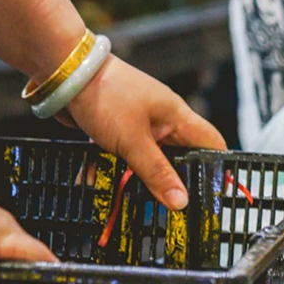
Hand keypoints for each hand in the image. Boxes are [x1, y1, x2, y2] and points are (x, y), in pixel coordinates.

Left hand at [65, 56, 226, 208]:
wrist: (67, 74)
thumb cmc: (107, 97)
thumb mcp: (133, 141)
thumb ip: (157, 173)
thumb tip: (182, 202)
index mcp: (177, 117)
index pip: (212, 143)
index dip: (217, 168)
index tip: (213, 196)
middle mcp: (163, 121)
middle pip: (181, 157)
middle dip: (176, 182)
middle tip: (173, 209)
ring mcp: (141, 125)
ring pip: (151, 160)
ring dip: (141, 179)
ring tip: (135, 201)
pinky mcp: (120, 129)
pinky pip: (126, 156)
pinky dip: (116, 169)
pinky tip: (101, 181)